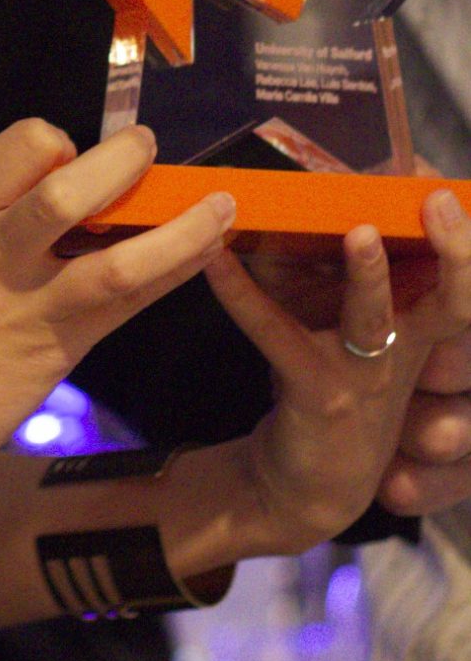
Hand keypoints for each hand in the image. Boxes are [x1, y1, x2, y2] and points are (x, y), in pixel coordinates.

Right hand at [0, 120, 234, 512]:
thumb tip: (1, 206)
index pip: (23, 144)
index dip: (59, 144)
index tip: (74, 160)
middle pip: (73, 179)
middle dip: (126, 158)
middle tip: (151, 153)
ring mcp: (26, 300)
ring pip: (119, 248)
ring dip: (179, 222)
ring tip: (217, 205)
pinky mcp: (54, 349)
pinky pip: (126, 303)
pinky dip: (171, 272)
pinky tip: (203, 258)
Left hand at [207, 190, 470, 550]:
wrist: (308, 480)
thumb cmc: (329, 374)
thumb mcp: (339, 313)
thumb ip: (325, 254)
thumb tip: (290, 183)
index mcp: (424, 319)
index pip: (457, 273)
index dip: (461, 230)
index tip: (442, 180)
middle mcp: (409, 343)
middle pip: (457, 299)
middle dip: (460, 250)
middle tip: (439, 199)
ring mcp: (368, 371)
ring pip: (376, 318)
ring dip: (368, 275)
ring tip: (360, 232)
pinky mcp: (319, 391)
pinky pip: (280, 335)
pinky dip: (243, 295)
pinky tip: (215, 262)